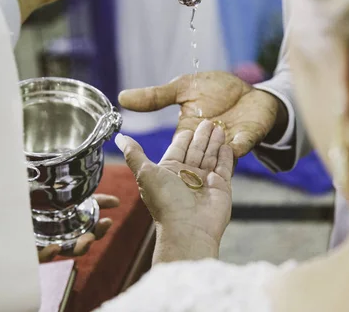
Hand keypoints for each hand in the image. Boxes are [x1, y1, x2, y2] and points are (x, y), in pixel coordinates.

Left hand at [37, 194, 119, 262]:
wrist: (22, 196)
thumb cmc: (48, 198)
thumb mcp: (72, 195)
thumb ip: (93, 199)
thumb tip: (117, 202)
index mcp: (73, 227)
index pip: (91, 233)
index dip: (101, 229)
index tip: (108, 221)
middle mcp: (61, 237)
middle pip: (79, 247)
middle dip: (88, 243)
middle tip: (92, 236)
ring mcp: (45, 242)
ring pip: (62, 252)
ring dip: (75, 249)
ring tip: (82, 242)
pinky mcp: (30, 245)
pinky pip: (39, 256)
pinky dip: (48, 255)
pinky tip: (55, 248)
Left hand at [115, 120, 233, 260]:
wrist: (188, 229)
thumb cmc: (165, 202)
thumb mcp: (145, 173)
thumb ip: (135, 154)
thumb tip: (119, 138)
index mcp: (168, 172)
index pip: (177, 149)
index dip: (183, 137)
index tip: (190, 124)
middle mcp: (186, 176)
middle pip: (195, 150)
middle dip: (202, 136)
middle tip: (209, 120)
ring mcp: (204, 182)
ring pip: (210, 156)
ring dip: (214, 142)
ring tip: (220, 126)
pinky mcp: (221, 187)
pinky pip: (224, 167)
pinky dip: (226, 155)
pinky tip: (228, 144)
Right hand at [118, 71, 282, 157]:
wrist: (248, 89)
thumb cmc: (215, 90)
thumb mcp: (183, 88)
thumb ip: (156, 96)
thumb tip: (121, 97)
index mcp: (187, 133)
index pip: (177, 145)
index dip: (173, 150)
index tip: (166, 160)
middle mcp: (206, 144)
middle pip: (198, 154)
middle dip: (195, 154)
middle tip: (190, 155)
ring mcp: (228, 143)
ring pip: (219, 155)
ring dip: (216, 152)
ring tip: (211, 151)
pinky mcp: (248, 138)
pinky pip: (243, 144)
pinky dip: (239, 145)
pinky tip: (235, 145)